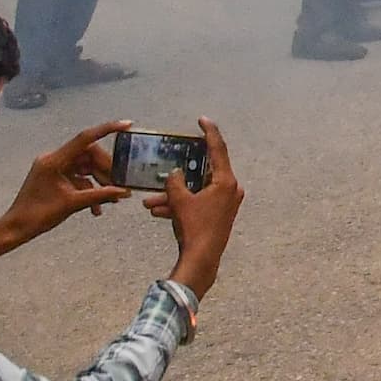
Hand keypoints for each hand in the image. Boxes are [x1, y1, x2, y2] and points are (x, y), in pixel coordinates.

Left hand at [0, 122, 131, 264]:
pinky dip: (89, 190)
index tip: (126, 125)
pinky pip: (78, 179)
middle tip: (119, 182)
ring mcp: (54, 169)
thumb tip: (123, 192)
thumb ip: (99, 195)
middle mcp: (53, 160)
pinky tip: (98, 208)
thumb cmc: (37, 216)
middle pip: (88, 156)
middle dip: (105, 169)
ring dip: (99, 182)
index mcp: (54, 160)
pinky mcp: (55, 179)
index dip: (107, 129)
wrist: (16, 229)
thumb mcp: (72, 204)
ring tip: (112, 198)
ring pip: (85, 168)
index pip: (85, 138)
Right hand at [147, 118, 242, 300]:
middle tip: (173, 159)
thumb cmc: (194, 229)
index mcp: (226, 181)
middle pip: (204, 172)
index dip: (209, 132)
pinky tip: (157, 211)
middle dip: (181, 173)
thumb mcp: (180, 201)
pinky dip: (180, 205)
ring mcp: (226, 204)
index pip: (218, 149)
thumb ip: (175, 182)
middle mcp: (230, 190)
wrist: (201, 260)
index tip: (202, 119)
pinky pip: (198, 204)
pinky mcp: (220, 216)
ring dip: (175, 195)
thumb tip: (174, 174)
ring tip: (150, 201)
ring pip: (197, 191)